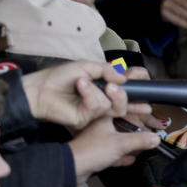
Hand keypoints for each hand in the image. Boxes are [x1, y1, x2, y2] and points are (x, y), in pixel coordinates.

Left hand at [21, 61, 152, 129]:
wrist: (40, 88)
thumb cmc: (59, 77)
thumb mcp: (86, 66)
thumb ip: (107, 71)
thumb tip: (124, 78)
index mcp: (102, 86)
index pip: (125, 88)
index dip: (138, 85)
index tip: (147, 79)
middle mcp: (101, 99)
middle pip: (124, 102)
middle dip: (125, 95)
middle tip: (115, 86)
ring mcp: (95, 111)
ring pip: (113, 106)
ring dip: (100, 91)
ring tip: (84, 83)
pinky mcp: (87, 119)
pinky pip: (98, 107)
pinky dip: (90, 94)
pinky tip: (80, 87)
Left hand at [67, 117, 161, 182]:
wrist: (73, 168)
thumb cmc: (89, 151)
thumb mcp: (120, 144)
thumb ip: (140, 140)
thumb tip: (155, 138)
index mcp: (104, 118)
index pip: (123, 109)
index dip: (137, 109)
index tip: (148, 110)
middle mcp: (101, 127)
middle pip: (123, 126)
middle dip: (136, 129)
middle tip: (148, 129)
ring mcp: (98, 140)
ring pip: (118, 140)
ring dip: (130, 143)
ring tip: (142, 144)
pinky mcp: (96, 154)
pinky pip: (113, 153)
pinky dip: (122, 156)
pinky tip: (130, 158)